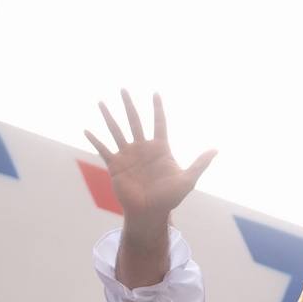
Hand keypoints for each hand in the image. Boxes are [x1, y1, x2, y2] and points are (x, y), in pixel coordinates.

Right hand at [85, 91, 215, 235]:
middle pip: (134, 120)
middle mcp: (142, 149)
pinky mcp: (115, 166)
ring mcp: (128, 156)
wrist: (150, 213)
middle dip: (128, 105)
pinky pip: (104, 150)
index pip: (159, 123)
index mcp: (159, 149)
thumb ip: (200, 163)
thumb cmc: (170, 198)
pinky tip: (86, 130)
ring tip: (100, 102)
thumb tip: (216, 150)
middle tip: (123, 88)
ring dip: (109, 117)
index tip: (155, 93)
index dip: (157, 109)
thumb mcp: (188, 180)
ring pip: (117, 131)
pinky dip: (95, 140)